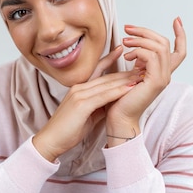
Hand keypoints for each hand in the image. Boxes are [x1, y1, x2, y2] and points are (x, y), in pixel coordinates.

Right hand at [32, 46, 141, 161]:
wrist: (51, 140)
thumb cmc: (67, 130)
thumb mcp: (86, 115)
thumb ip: (98, 106)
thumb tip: (111, 104)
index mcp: (78, 89)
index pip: (97, 71)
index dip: (109, 60)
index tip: (120, 51)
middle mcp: (78, 88)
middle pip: (106, 77)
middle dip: (124, 72)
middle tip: (141, 65)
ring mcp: (79, 95)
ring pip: (106, 84)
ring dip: (125, 80)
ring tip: (140, 75)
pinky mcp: (81, 104)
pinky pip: (103, 96)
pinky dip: (118, 92)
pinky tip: (129, 89)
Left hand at [105, 17, 185, 143]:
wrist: (118, 118)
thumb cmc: (119, 98)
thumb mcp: (129, 73)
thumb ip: (136, 60)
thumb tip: (131, 44)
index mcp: (161, 72)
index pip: (179, 52)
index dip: (181, 35)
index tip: (177, 20)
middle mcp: (165, 75)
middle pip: (165, 43)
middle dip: (146, 32)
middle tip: (127, 28)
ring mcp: (162, 78)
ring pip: (159, 47)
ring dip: (140, 40)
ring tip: (125, 42)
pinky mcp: (156, 82)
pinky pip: (152, 56)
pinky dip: (139, 51)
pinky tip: (127, 57)